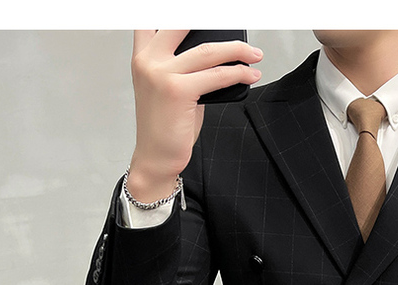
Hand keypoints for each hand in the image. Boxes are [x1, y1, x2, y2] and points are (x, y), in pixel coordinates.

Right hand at [127, 30, 263, 202]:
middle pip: (183, 24)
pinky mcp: (177, 90)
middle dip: (216, 23)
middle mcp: (148, 61)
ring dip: (237, 51)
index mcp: (142, 56)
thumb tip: (218, 58)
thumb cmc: (164, 127)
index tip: (206, 14)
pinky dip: (238, 73)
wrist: (156, 158)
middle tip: (238, 28)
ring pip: (208, 51)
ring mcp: (161, 74)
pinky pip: (217, 75)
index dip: (178, 13)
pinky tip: (249, 75)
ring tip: (254, 55)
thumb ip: (186, 68)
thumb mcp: (170, 89)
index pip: (154, 20)